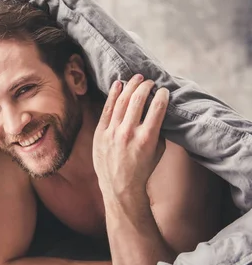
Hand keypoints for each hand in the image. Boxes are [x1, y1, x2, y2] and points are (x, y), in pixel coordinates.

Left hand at [93, 74, 168, 200]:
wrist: (119, 186)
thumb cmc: (142, 168)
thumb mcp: (158, 150)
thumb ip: (159, 130)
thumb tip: (160, 109)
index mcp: (147, 138)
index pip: (157, 107)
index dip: (162, 95)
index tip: (164, 90)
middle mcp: (128, 133)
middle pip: (138, 99)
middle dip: (145, 86)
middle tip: (149, 81)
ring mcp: (112, 132)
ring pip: (121, 101)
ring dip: (130, 86)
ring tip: (136, 78)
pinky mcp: (100, 133)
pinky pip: (107, 109)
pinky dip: (113, 95)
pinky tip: (118, 84)